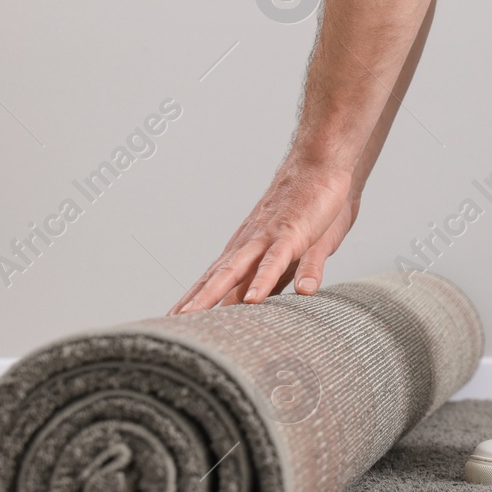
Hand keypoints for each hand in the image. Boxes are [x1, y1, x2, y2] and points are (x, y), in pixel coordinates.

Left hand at [169, 161, 358, 313]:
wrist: (320, 169)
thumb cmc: (303, 212)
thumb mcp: (285, 253)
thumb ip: (270, 279)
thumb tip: (252, 303)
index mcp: (246, 249)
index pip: (213, 279)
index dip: (194, 299)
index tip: (173, 320)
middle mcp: (249, 245)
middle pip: (215, 278)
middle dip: (193, 301)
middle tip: (171, 322)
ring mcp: (267, 239)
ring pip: (235, 270)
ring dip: (214, 293)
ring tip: (195, 314)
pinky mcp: (292, 235)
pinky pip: (276, 261)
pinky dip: (263, 280)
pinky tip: (254, 299)